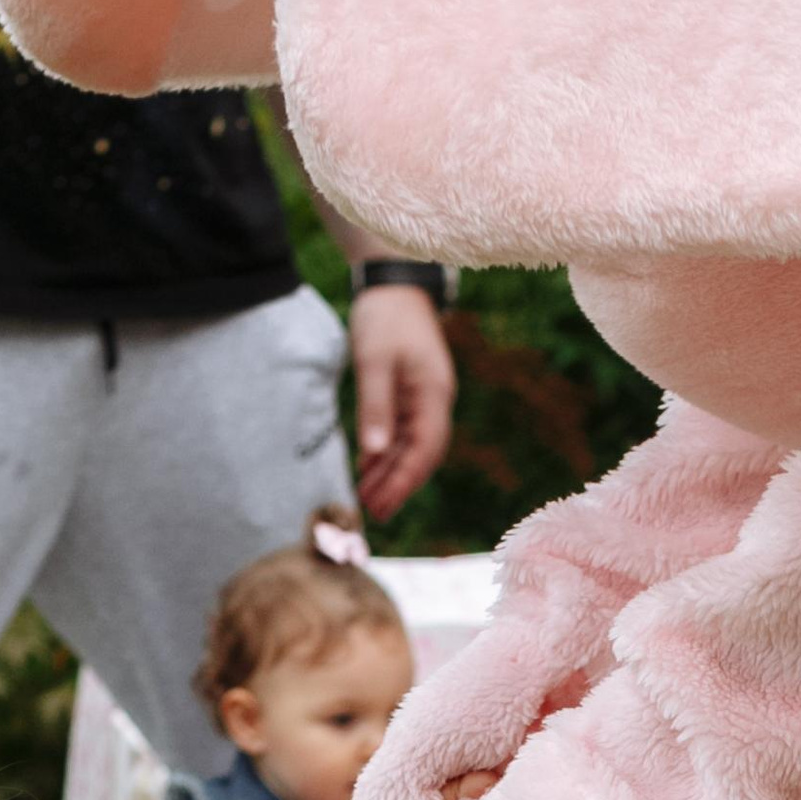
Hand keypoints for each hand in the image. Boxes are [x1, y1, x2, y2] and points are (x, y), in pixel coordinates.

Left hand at [348, 280, 456, 520]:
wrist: (393, 286)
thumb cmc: (385, 318)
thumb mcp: (374, 361)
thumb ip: (375, 406)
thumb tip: (374, 451)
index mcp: (433, 393)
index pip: (425, 449)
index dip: (404, 481)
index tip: (383, 505)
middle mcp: (434, 401)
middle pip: (421, 454)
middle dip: (398, 485)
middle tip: (372, 513)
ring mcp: (423, 399)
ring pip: (410, 447)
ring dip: (390, 473)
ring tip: (366, 499)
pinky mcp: (409, 395)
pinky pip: (400, 432)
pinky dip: (384, 453)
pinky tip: (367, 470)